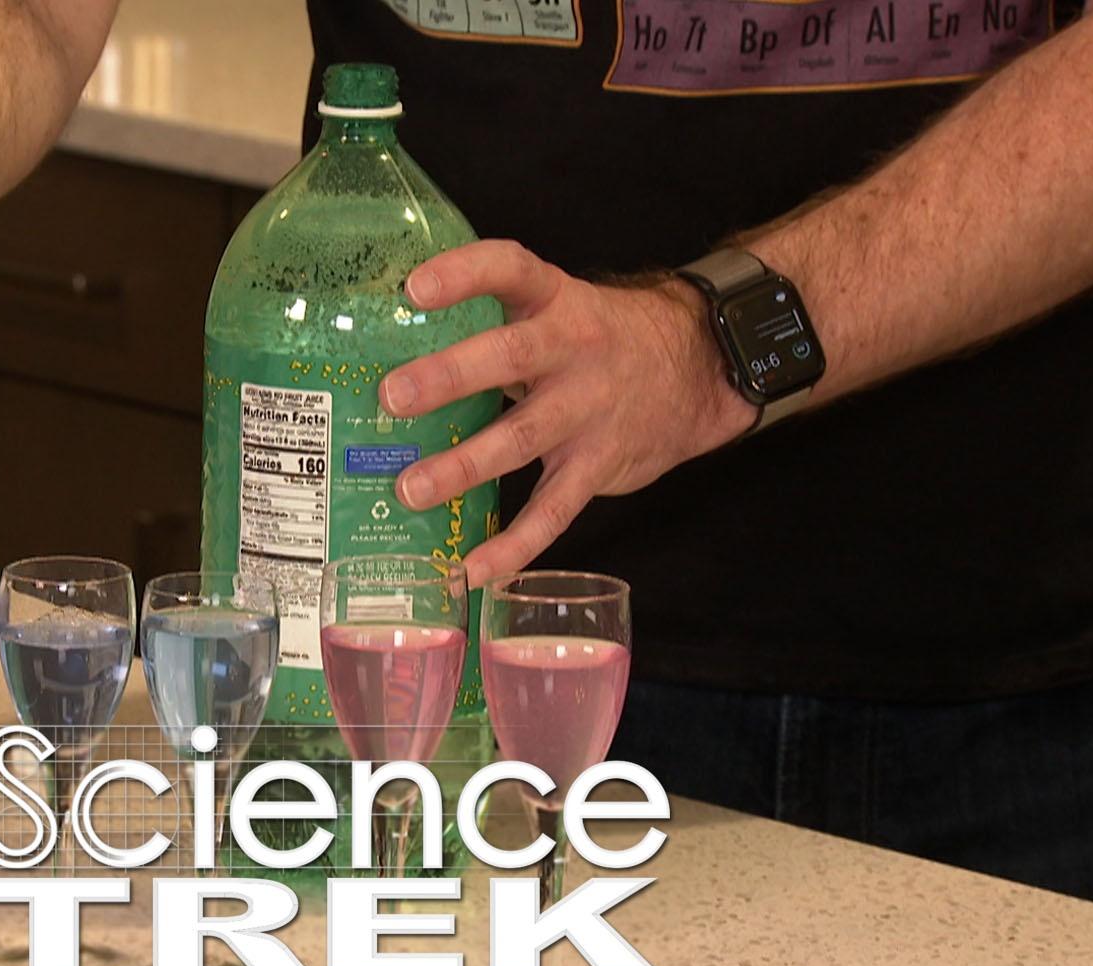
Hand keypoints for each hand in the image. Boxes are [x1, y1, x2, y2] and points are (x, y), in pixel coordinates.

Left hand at [381, 240, 757, 587]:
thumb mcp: (559, 311)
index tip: (415, 287)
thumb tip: (395, 353)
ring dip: (464, 466)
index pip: (510, 269)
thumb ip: (496, 327)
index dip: (464, 275)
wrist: (698, 370)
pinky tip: (473, 568)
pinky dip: (514, 544)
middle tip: (394, 397)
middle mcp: (573, 349)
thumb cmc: (601, 340)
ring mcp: (588, 409)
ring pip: (523, 437)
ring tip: (411, 489)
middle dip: (450, 377)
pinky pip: (554, 510)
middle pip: (511, 357)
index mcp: (555, 301)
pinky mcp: (599, 464)